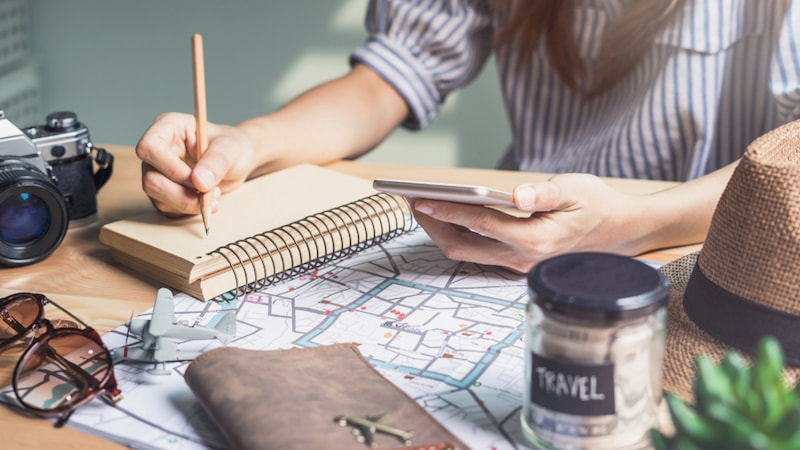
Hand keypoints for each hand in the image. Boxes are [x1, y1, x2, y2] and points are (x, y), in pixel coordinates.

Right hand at [136, 112, 255, 214]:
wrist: (238, 162)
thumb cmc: (232, 147)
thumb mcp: (231, 148)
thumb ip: (216, 161)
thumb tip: (199, 182)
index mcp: (168, 127)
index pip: (149, 147)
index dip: (170, 168)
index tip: (197, 179)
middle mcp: (158, 149)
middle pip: (150, 178)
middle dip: (181, 193)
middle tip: (209, 194)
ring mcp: (157, 171)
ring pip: (156, 196)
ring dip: (187, 203)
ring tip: (213, 197)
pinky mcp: (164, 190)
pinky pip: (166, 207)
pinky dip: (188, 209)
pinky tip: (206, 202)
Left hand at [410, 174, 644, 272]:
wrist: (621, 232)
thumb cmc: (597, 205)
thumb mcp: (576, 189)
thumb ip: (545, 193)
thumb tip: (516, 194)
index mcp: (535, 240)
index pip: (480, 225)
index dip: (448, 211)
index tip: (420, 200)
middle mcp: (522, 258)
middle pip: (463, 246)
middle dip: (432, 224)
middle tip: (408, 200)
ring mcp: (518, 264)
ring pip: (467, 252)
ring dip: (441, 231)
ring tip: (420, 205)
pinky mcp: (516, 261)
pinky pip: (478, 252)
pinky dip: (458, 234)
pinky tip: (447, 216)